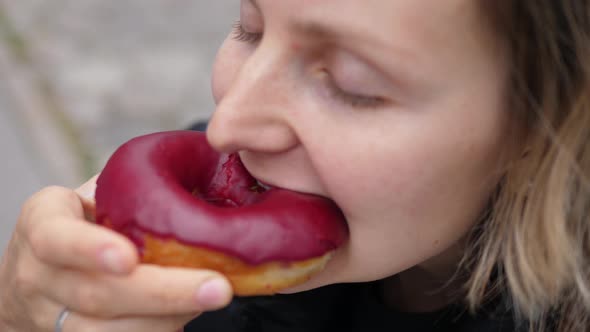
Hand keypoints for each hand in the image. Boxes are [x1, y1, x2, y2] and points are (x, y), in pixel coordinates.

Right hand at [0, 176, 232, 331]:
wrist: (38, 273)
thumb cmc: (84, 222)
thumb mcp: (92, 196)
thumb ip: (131, 185)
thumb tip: (212, 164)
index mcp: (43, 222)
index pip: (56, 237)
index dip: (91, 249)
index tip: (128, 259)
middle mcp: (38, 274)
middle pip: (97, 294)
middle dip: (162, 293)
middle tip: (217, 288)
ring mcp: (50, 315)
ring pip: (108, 330)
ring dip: (168, 318)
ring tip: (213, 298)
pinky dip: (161, 330)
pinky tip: (190, 313)